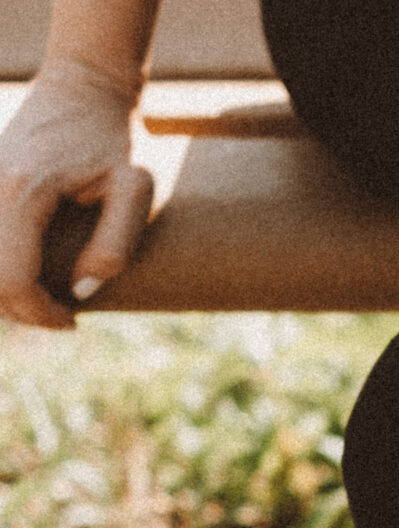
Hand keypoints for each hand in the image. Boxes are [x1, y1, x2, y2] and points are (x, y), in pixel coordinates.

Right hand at [0, 59, 152, 329]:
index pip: (12, 278)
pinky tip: (29, 272)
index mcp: (24, 189)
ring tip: (46, 297)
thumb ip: (115, 243)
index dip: (40, 313)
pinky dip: (0, 266)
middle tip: (62, 316)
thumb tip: (82, 290)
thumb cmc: (117, 138)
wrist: (85, 85)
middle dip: (21, 309)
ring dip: (6, 290)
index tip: (73, 321)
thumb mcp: (136, 188)